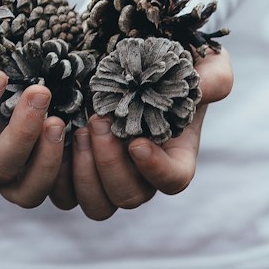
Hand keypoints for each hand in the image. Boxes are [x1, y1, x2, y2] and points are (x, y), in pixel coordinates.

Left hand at [59, 47, 233, 219]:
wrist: (129, 64)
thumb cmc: (171, 65)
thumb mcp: (202, 64)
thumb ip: (213, 77)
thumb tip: (204, 87)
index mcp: (175, 156)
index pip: (173, 181)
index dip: (156, 170)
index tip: (137, 142)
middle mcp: (142, 176)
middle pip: (129, 197)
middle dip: (110, 163)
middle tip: (98, 122)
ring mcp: (108, 179)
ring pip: (97, 205)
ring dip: (85, 172)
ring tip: (78, 129)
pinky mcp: (75, 175)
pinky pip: (63, 195)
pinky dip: (57, 173)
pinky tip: (56, 136)